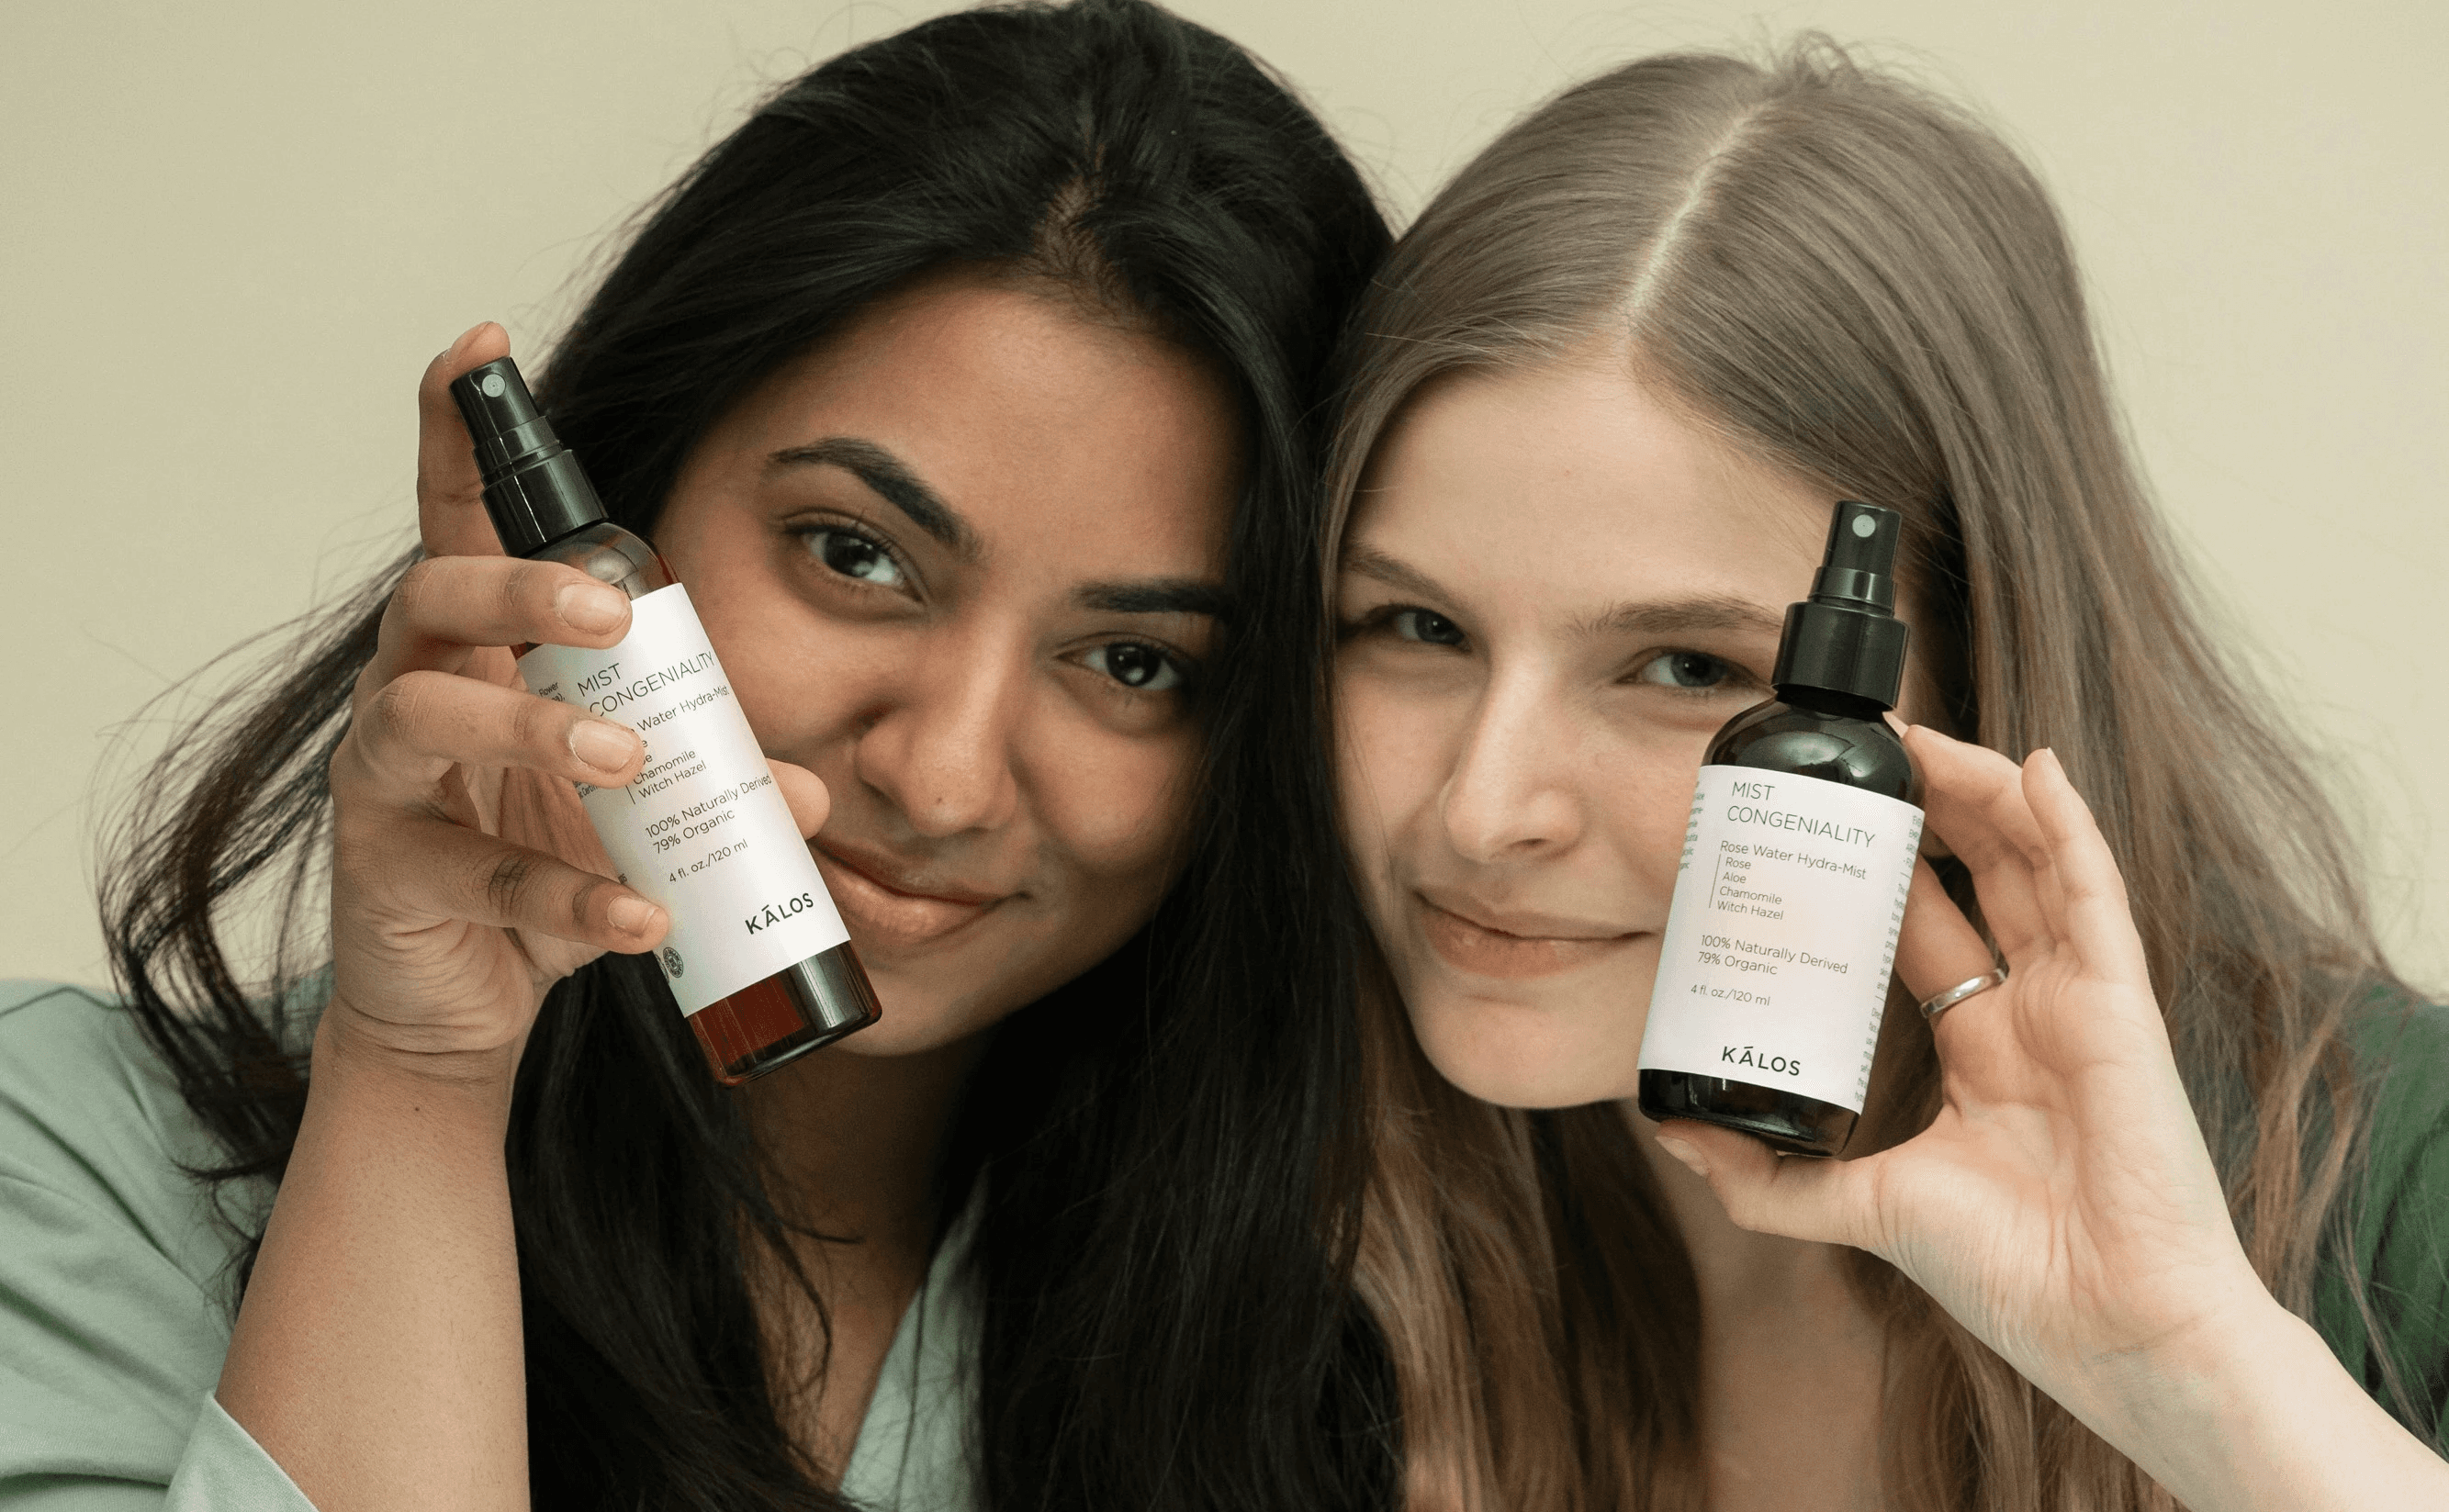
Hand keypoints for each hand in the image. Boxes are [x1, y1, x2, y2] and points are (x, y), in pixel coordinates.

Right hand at [321, 323, 828, 1077]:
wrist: (468, 1001)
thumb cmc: (543, 863)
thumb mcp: (633, 799)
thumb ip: (709, 770)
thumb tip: (807, 785)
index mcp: (476, 647)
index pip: (457, 523)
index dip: (458, 433)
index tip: (481, 347)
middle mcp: (413, 691)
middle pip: (433, 594)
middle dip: (519, 585)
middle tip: (612, 605)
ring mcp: (387, 783)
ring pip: (425, 718)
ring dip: (533, 729)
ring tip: (626, 761)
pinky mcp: (390, 877)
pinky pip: (477, 876)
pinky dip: (571, 898)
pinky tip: (641, 917)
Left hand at [1653, 726, 2269, 1429]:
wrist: (2108, 1326)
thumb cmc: (2013, 1278)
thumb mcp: (1864, 1208)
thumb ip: (1768, 1178)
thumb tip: (1669, 1133)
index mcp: (1985, 1052)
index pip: (1928, 930)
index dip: (1882, 872)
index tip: (1822, 821)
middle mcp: (2035, 1014)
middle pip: (1980, 878)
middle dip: (1927, 810)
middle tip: (1862, 756)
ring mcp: (2081, 1003)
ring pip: (2033, 865)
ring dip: (1981, 793)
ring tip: (1918, 738)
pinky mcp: (2121, 1006)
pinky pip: (2096, 893)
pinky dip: (2067, 824)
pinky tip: (2034, 765)